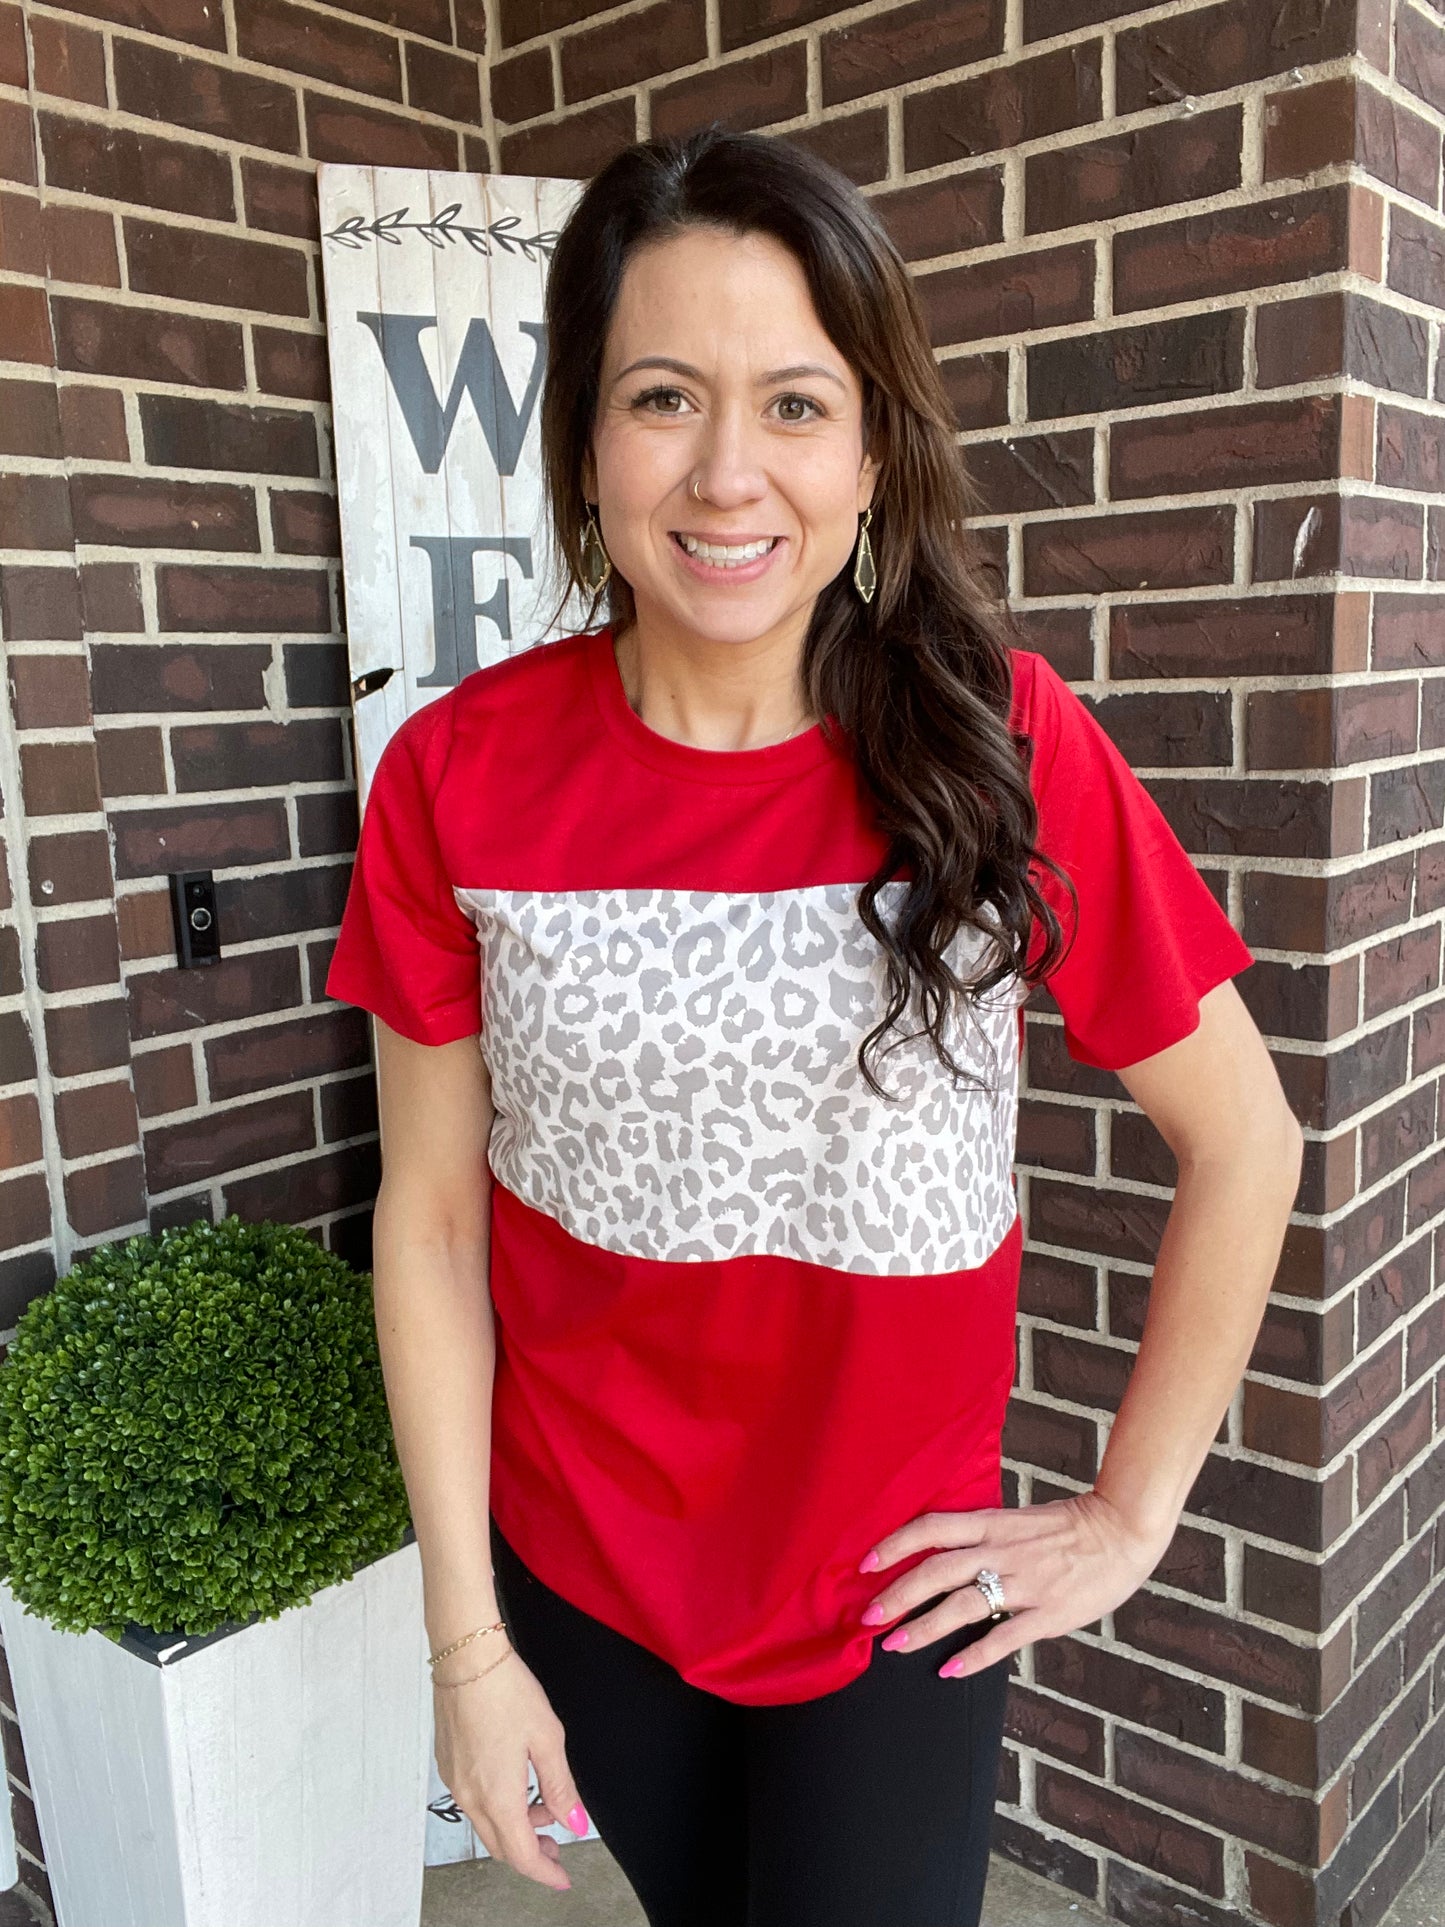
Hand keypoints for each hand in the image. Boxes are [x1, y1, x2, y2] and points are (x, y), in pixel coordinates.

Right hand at [432, 1643, 589, 1891]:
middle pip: (501, 1846)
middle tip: (557, 1846)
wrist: (466, 1659)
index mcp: (498, 1796)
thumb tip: (575, 1823)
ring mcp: (455, 1782)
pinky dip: (498, 1806)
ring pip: (487, 1825)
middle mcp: (470, 1797)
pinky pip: (475, 1802)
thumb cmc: (507, 1691)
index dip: (545, 1872)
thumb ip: (561, 1787)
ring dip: (516, 1827)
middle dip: (531, 1852)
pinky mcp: (448, 1765)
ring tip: (543, 1805)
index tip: (562, 1878)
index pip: (522, 1855)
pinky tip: (517, 1784)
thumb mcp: (547, 1738)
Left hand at [856, 1489, 1170, 1679]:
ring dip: (925, 1627)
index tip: (864, 1562)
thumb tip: (944, 1552)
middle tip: (868, 1618)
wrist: (1121, 1529)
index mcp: (992, 1524)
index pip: (932, 1528)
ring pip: (962, 1605)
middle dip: (898, 1594)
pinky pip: (1003, 1638)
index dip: (895, 1543)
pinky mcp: (1047, 1613)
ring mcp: (1024, 1583)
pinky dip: (973, 1656)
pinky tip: (949, 1671)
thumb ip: (984, 1535)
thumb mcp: (1017, 1520)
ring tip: (895, 1645)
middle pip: (936, 1570)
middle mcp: (1001, 1551)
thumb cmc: (1068, 1526)